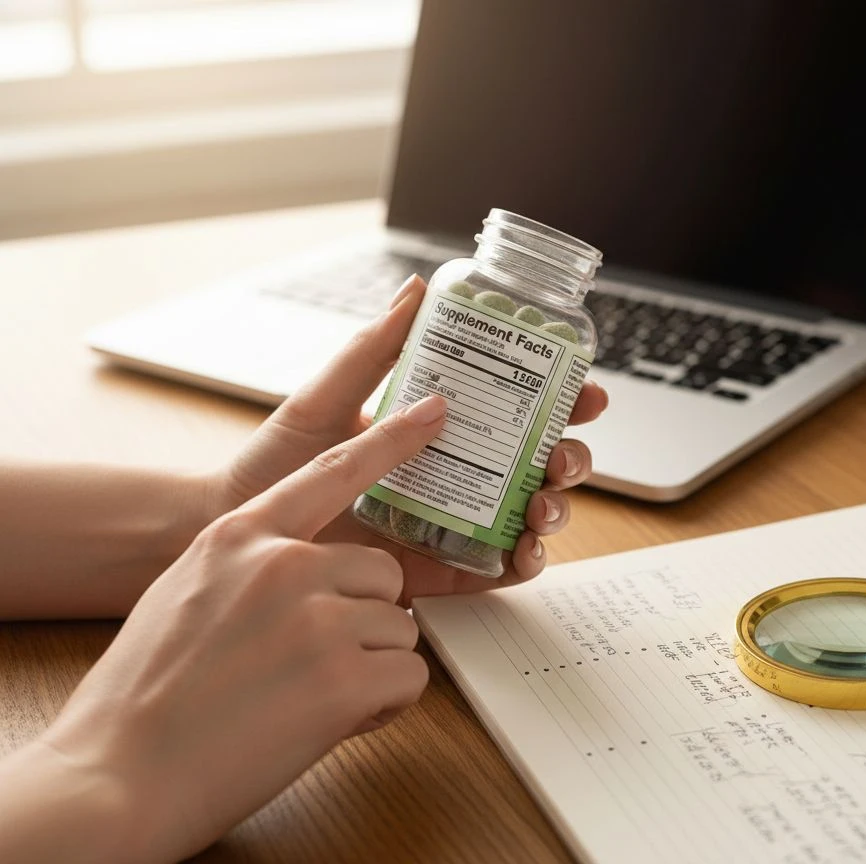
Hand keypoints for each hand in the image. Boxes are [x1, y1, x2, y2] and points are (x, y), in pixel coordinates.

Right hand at [34, 396, 448, 863]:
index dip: (390, 441)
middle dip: (366, 618)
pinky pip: (410, 677)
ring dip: (371, 666)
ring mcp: (317, 618)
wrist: (115, 777)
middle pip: (382, 571)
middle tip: (318, 662)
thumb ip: (248, 566)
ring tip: (309, 698)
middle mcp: (283, 565)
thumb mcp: (184, 593)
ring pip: (399, 628)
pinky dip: (383, 707)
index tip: (432, 414)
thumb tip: (302, 568)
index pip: (334, 472)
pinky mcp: (345, 679)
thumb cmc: (142, 698)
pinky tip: (330, 721)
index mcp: (239, 537)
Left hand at [213, 274, 608, 600]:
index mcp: (440, 427)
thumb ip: (372, 350)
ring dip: (554, 510)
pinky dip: (522, 564)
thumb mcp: (325, 399)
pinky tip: (522, 554)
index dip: (562, 400)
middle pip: (538, 463)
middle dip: (569, 458)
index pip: (518, 409)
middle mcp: (457, 474)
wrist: (239, 530)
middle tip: (562, 456)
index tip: (585, 392)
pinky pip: (495, 570)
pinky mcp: (439, 570)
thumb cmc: (275, 463)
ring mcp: (452, 523)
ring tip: (543, 507)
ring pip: (528, 515)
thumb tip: (416, 290)